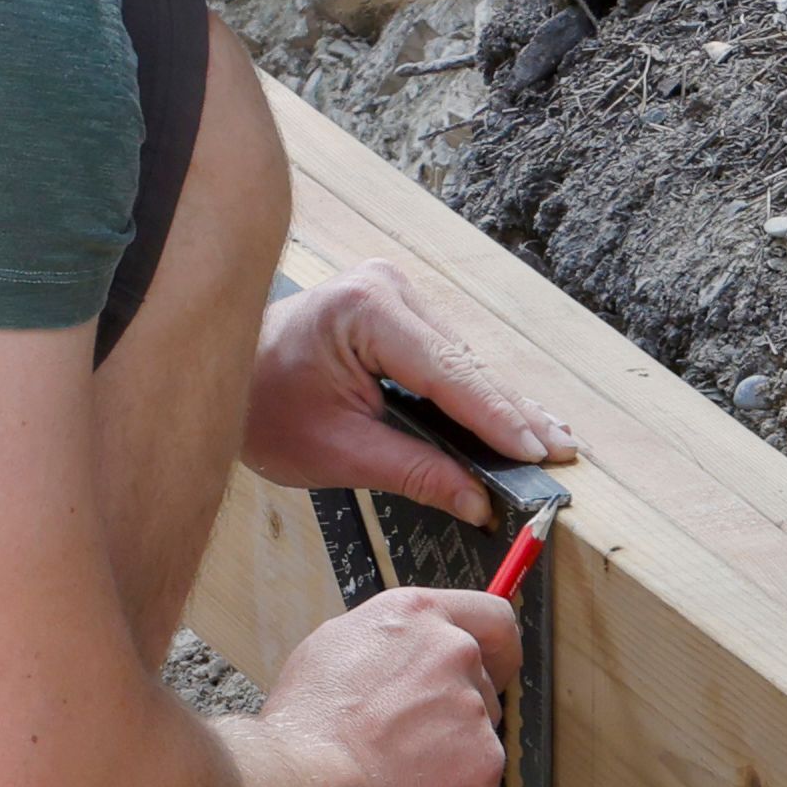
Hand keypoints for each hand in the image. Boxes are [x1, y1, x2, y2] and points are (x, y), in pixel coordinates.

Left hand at [243, 256, 575, 522]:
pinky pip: (448, 357)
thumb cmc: (261, 407)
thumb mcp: (335, 451)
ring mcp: (395, 290)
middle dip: (513, 413)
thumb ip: (412, 472)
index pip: (447, 373)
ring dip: (503, 405)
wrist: (224, 370)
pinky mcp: (398, 306)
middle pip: (465, 364)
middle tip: (562, 454)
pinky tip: (516, 419)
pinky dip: (477, 393)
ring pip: (464, 361)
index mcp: (364, 310)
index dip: (496, 418)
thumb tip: (476, 500)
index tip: (537, 453)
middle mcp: (387, 286)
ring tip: (551, 442)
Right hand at [266, 585, 516, 786]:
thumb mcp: (335, 647)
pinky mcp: (485, 761)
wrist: (308, 782)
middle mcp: (455, 651)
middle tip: (410, 739)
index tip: (493, 668)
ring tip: (396, 769)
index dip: (495, 650)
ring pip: (478, 735)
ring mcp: (474, 707)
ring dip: (450, 753)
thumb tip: (408, 655)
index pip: (492, 618)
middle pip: (482, 684)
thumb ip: (392, 644)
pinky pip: (478, 780)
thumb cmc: (306, 723)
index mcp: (418, 616)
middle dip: (455, 711)